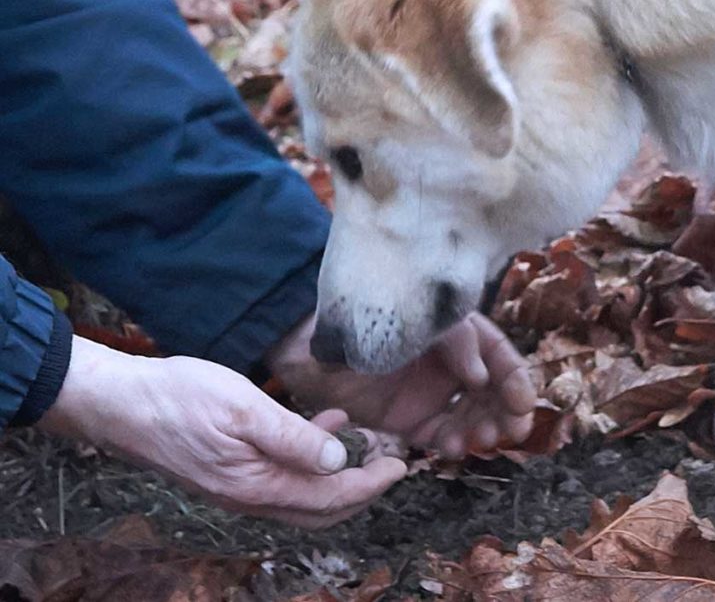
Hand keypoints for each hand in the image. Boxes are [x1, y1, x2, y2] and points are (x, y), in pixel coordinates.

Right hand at [38, 337, 405, 527]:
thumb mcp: (245, 410)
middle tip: (392, 466)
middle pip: (322, 508)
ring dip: (338, 475)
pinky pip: (281, 477)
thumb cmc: (180, 399)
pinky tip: (323, 423)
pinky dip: (310, 458)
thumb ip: (294, 439)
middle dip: (362, 491)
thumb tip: (339, 462)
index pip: (332, 497)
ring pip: (303, 495)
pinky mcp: (228, 473)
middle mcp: (251, 497)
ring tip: (365, 443)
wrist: (121, 404)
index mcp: (259, 486)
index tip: (401, 467)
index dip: (371, 485)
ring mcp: (238, 489)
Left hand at [268, 313, 536, 458]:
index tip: (523, 405)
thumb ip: (455, 342)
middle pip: (493, 392)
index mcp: (459, 333)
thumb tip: (483, 378)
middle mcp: (450, 364)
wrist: (308, 339)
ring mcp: (430, 392)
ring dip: (481, 430)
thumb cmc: (365, 316)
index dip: (516, 381)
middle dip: (505, 413)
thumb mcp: (417, 319)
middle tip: (510, 433)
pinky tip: (450, 448)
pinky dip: (450, 443)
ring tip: (477, 441)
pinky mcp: (408, 420)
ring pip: (471, 416)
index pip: (500, 357)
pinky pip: (438, 435)